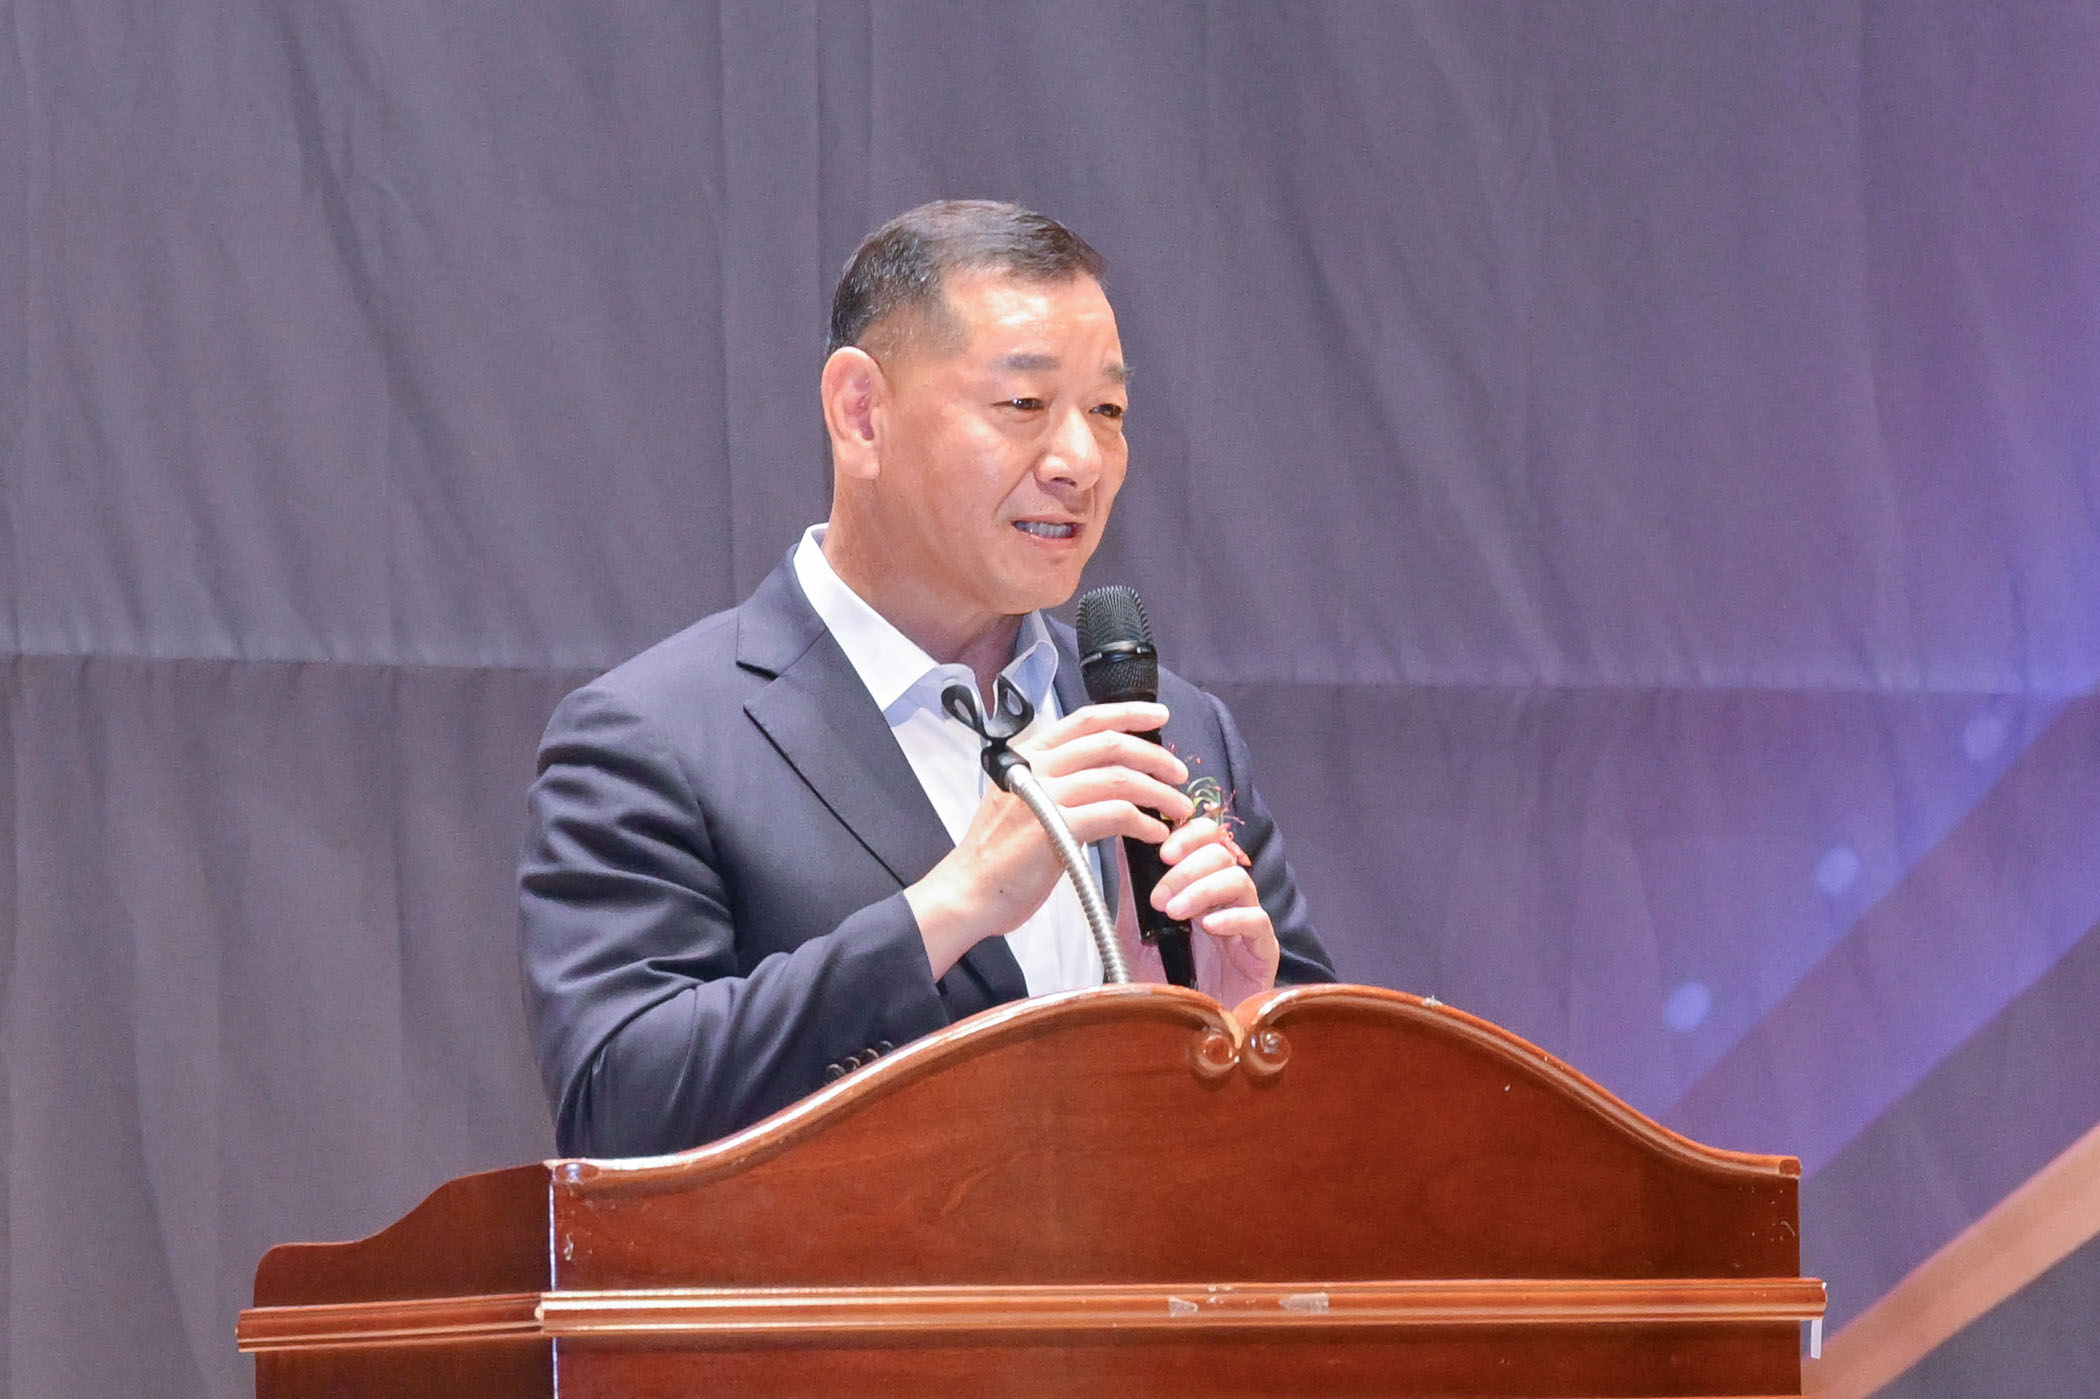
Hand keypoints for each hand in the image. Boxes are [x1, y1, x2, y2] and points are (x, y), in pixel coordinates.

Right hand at [906, 701, 1193, 976]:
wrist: (969, 891)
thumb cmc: (997, 854)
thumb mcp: (1022, 799)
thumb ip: (1056, 780)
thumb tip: (1104, 774)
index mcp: (1029, 755)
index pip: (1085, 720)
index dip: (1127, 713)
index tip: (1159, 715)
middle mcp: (1037, 768)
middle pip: (1110, 745)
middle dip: (1155, 756)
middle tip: (1179, 774)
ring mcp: (1046, 796)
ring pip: (1120, 779)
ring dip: (1158, 793)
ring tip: (1177, 808)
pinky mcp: (1057, 829)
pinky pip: (1116, 815)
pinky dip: (1143, 823)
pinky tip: (1153, 833)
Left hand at [1124, 816, 1278, 1007]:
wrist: (1179, 1030)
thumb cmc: (1162, 981)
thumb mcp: (1135, 929)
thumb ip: (1133, 888)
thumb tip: (1122, 841)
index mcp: (1199, 886)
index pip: (1207, 839)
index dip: (1189, 835)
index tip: (1163, 850)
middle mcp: (1225, 899)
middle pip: (1222, 854)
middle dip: (1187, 867)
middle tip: (1160, 896)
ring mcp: (1246, 923)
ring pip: (1239, 880)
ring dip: (1202, 889)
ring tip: (1175, 913)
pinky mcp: (1262, 950)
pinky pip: (1257, 921)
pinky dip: (1232, 917)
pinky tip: (1208, 927)